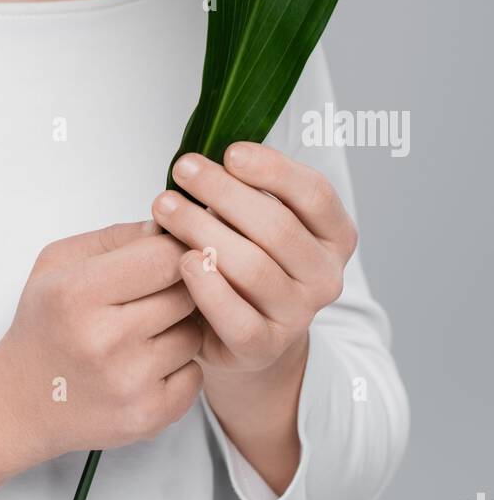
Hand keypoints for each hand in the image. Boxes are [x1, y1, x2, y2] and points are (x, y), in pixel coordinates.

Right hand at [0, 219, 205, 468]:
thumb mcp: (60, 263)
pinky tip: (148, 363)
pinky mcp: (148, 417)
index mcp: (78, 292)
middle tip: (156, 292)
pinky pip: (195, 375)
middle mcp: (104, 339)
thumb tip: (170, 228)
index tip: (170, 251)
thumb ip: (116, 237)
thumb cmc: (44, 324)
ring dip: (179, 328)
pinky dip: (180, 366)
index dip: (174, 249)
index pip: (163, 257)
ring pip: (193, 335)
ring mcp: (128, 383)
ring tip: (146, 330)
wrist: (21, 402)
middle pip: (184, 294)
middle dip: (178, 287)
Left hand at [151, 142, 358, 377]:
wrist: (243, 330)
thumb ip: (243, 189)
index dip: (273, 169)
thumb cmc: (245, 256)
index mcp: (335, 235)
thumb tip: (201, 162)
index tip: (230, 152)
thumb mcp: (255, 217)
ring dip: (202, 230)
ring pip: (253, 268)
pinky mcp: (265, 347)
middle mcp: (326, 276)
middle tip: (183, 168)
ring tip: (165, 206)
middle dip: (224, 192)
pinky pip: (238, 318)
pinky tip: (182, 261)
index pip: (315, 194)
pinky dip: (207, 287)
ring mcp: (299, 316)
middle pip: (278, 227)